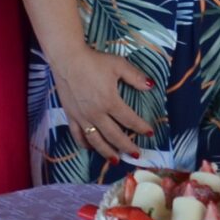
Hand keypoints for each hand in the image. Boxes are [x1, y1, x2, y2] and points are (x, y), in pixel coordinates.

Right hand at [50, 45, 155, 161]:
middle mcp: (96, 114)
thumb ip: (136, 77)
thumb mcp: (119, 65)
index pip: (129, 120)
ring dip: (107, 152)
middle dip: (127, 146)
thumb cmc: (94, 61)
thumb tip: (151, 86)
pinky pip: (78, 135)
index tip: (150, 133)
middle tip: (136, 154)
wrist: (67, 59)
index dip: (141, 127)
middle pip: (114, 136)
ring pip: (96, 140)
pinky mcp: (71, 116)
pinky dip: (85, 144)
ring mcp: (82, 117)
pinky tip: (91, 148)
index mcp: (109, 102)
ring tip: (115, 160)